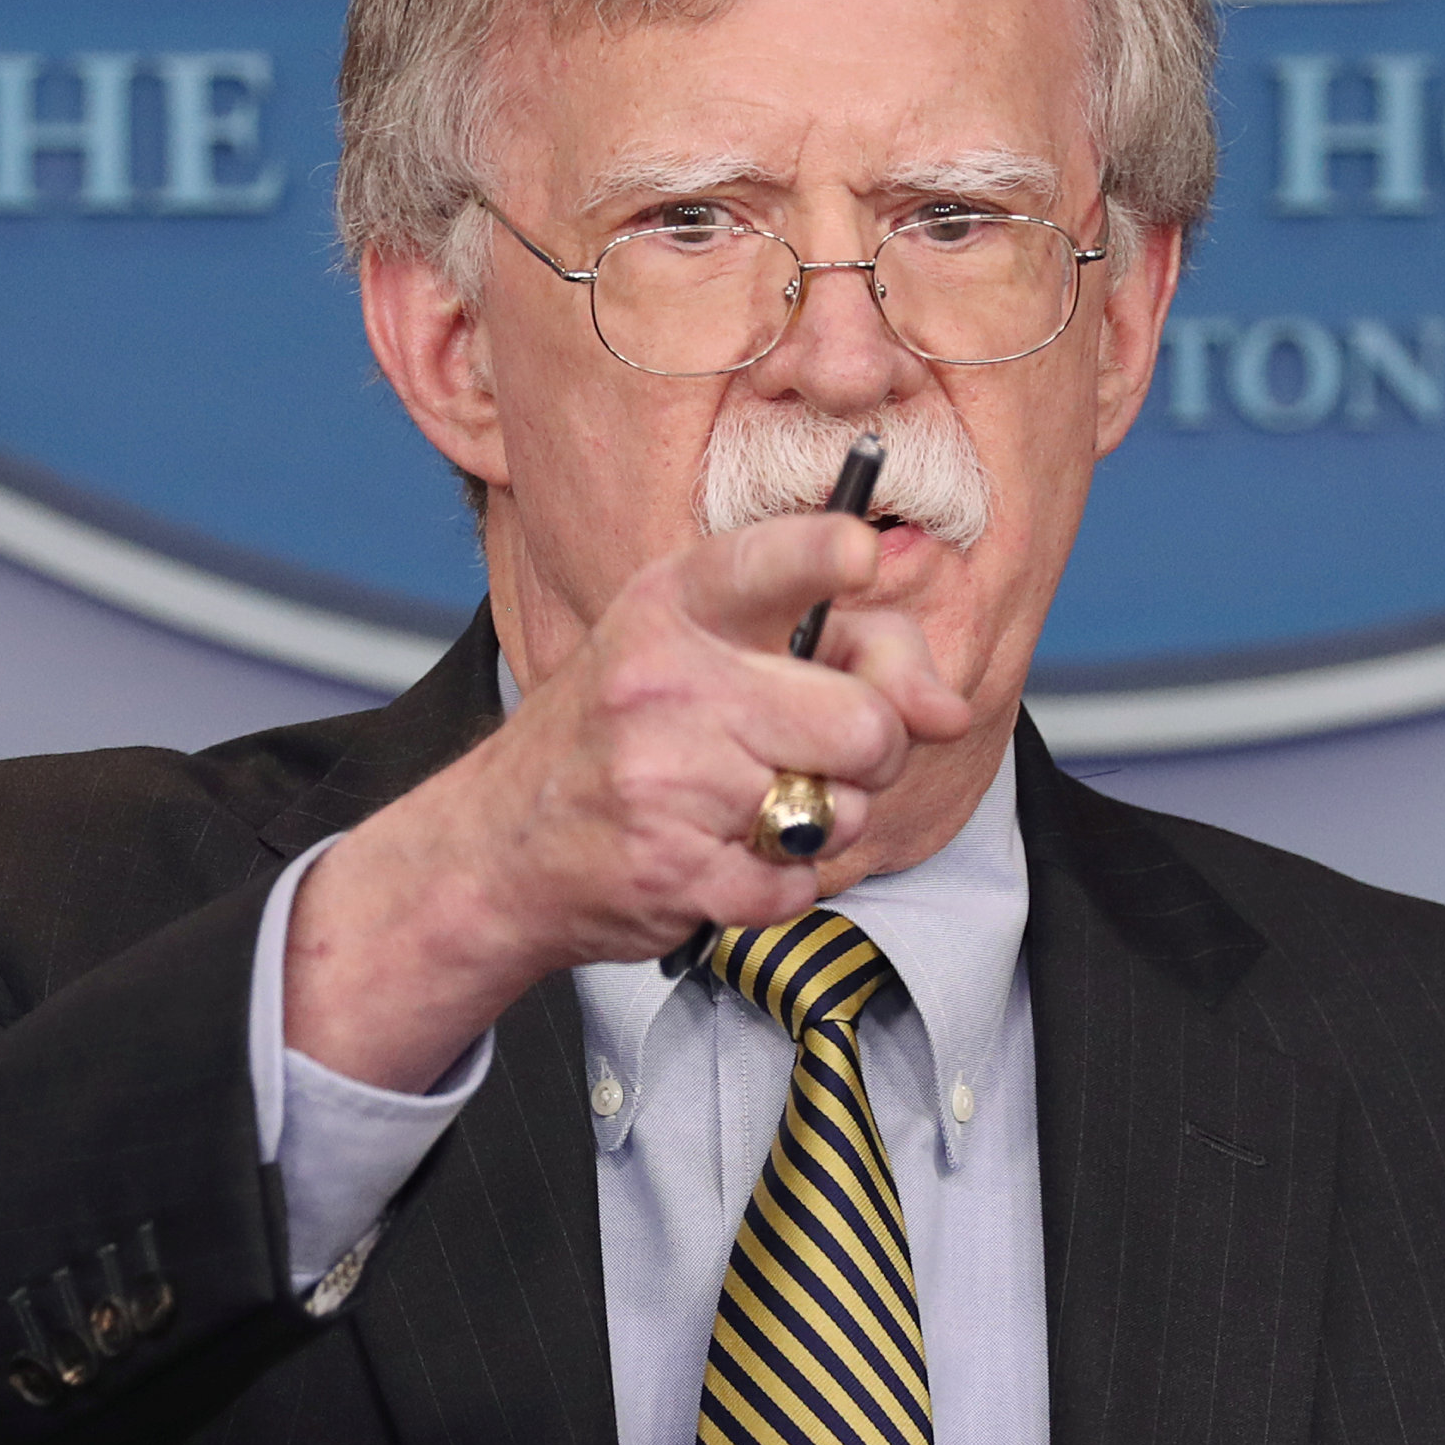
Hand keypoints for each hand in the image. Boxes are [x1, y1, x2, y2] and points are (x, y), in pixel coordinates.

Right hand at [285, 516, 972, 1090]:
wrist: (496, 847)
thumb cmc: (619, 737)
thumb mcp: (704, 654)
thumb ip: (842, 652)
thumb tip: (948, 709)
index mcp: (673, 605)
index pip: (767, 563)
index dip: (829, 554)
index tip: (862, 557)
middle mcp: (665, 679)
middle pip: (862, 722)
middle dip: (870, 755)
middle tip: (819, 759)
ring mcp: (662, 776)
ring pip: (837, 811)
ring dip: (818, 827)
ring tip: (753, 810)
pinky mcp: (668, 866)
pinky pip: (794, 887)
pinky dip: (779, 889)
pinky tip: (728, 861)